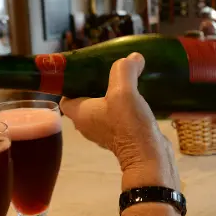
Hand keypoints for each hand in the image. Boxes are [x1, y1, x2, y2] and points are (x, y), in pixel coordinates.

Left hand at [60, 53, 178, 190]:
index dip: (73, 82)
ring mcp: (105, 133)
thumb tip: (133, 58)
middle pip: (85, 101)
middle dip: (96, 86)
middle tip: (109, 71)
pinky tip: (138, 98)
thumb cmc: (129, 125)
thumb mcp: (124, 91)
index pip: (65, 96)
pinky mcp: (121, 138)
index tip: (87, 70)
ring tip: (125, 82)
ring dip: (111, 97)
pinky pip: (117, 118)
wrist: (149, 157)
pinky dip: (124, 108)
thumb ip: (124, 70)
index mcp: (80, 113)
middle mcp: (88, 125)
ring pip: (103, 109)